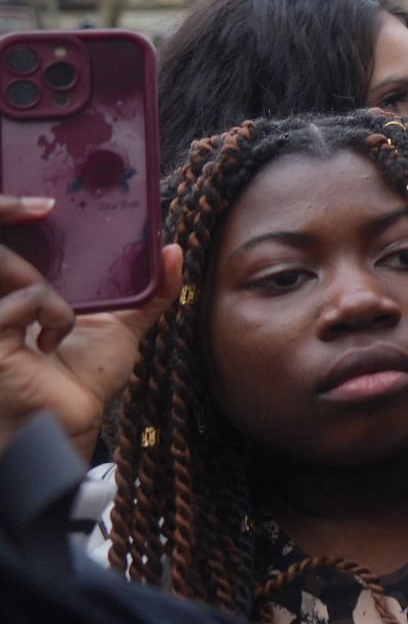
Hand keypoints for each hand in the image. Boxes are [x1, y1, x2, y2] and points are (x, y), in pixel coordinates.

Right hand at [0, 202, 182, 456]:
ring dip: (49, 285)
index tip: (44, 202)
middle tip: (46, 216)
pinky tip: (54, 342)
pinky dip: (53, 312)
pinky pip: (25, 299)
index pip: (12, 241)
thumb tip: (174, 249)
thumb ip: (150, 291)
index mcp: (19, 290)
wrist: (74, 421)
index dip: (14, 210)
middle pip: (3, 247)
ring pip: (10, 264)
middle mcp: (0, 299)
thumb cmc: (87, 379)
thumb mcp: (124, 325)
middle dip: (13, 217)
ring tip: (66, 317)